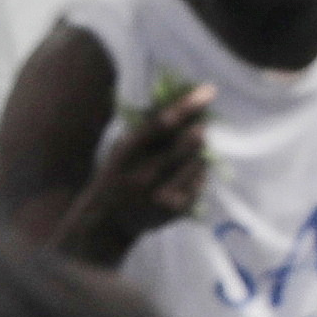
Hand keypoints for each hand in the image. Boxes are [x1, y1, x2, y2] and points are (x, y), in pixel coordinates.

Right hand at [65, 80, 213, 259]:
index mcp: (127, 155)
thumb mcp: (120, 150)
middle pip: (185, 145)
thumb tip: (176, 103)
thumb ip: (144, 130)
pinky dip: (199, 172)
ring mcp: (161, 196)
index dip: (187, 107)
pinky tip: (188, 172)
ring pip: (197, 163)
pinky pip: (201, 182)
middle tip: (201, 125)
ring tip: (190, 153)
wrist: (108, 224)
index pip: (162, 125)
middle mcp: (144, 176)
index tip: (208, 91)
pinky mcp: (176, 211)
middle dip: (198, 130)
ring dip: (199, 152)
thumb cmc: (115, 177)